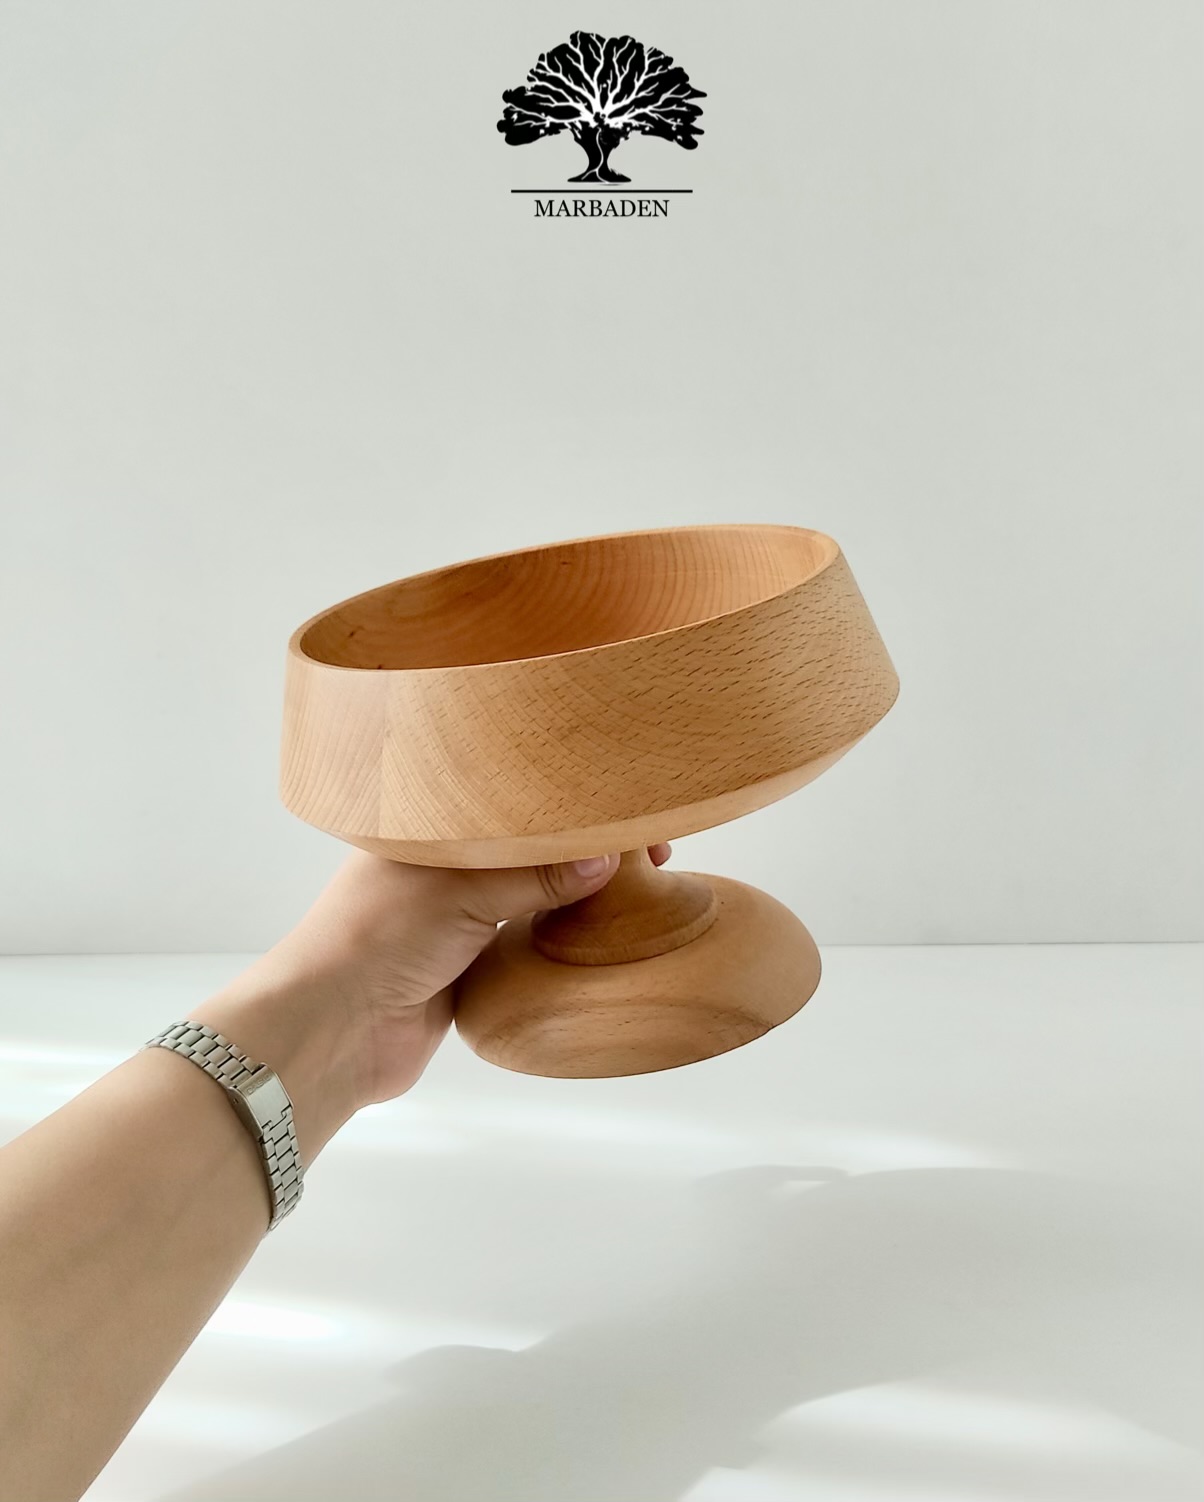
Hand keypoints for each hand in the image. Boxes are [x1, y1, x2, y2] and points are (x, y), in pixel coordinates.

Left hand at [194, 845, 670, 1160]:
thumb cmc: (377, 939)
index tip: (627, 818)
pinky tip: (602, 939)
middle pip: (530, 853)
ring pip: (532, 901)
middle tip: (651, 856)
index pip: (515, 807)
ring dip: (578, 899)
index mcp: (430, 830)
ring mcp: (455, 924)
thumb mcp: (461, 894)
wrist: (331, 1034)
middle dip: (585, 852)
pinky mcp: (467, 973)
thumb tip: (607, 861)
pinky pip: (526, 948)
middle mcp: (443, 872)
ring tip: (640, 892)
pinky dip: (561, 943)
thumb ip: (535, 878)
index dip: (570, 810)